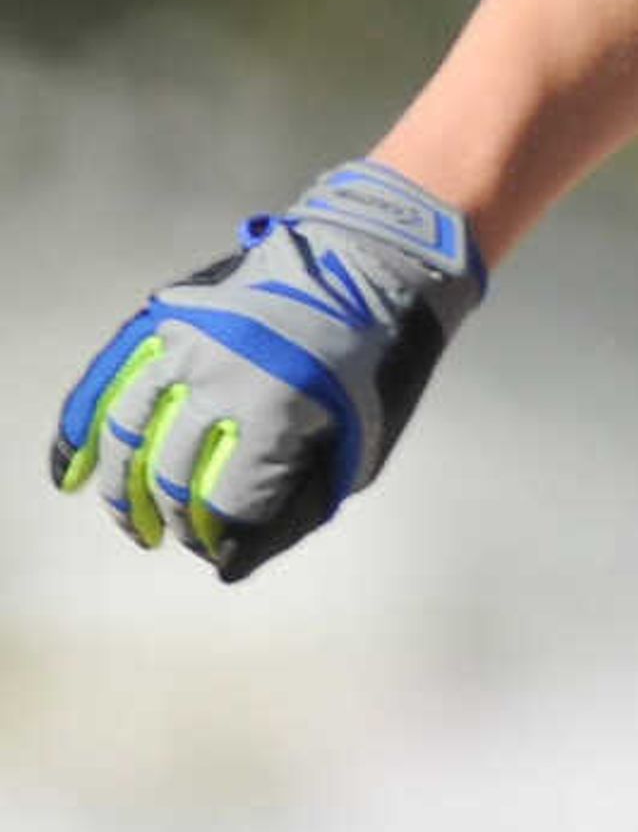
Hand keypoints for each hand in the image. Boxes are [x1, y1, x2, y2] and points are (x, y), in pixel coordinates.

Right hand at [47, 159, 485, 579]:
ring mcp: (189, 340)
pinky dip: (81, 430)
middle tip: (178, 538)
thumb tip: (229, 564)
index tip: (221, 550)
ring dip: (119, 489)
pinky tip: (71, 473)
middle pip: (173, 472)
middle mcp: (224, 371)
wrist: (370, 267)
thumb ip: (299, 504)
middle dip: (174, 519)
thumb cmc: (373, 367)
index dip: (221, 537)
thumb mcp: (363, 440)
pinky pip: (110, 381)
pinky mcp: (170, 319)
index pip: (228, 499)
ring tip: (133, 525)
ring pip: (125, 431)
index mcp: (280, 403)